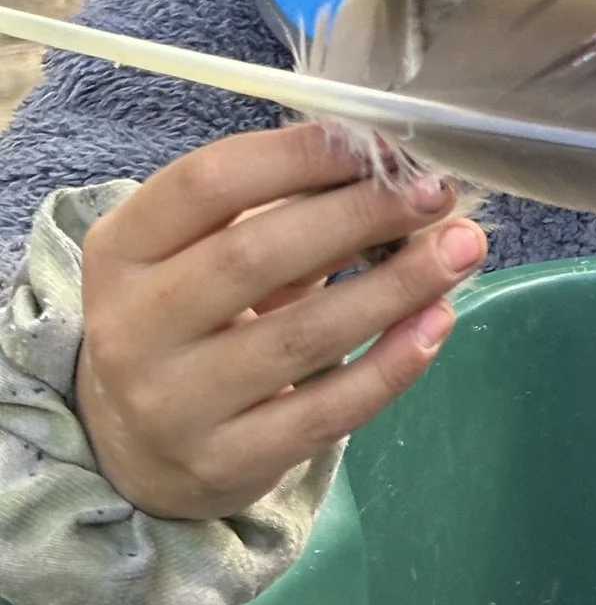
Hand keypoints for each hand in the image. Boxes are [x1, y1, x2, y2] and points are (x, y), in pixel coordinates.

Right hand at [75, 124, 485, 520]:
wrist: (139, 449)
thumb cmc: (195, 319)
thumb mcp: (208, 256)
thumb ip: (288, 211)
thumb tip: (402, 175)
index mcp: (123, 250)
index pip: (207, 183)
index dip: (301, 154)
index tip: (381, 142)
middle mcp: (132, 327)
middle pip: (255, 255)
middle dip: (361, 214)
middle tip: (437, 193)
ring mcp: (173, 404)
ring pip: (301, 336)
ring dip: (396, 286)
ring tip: (463, 247)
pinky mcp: (224, 462)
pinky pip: (324, 412)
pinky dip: (391, 365)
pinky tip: (437, 322)